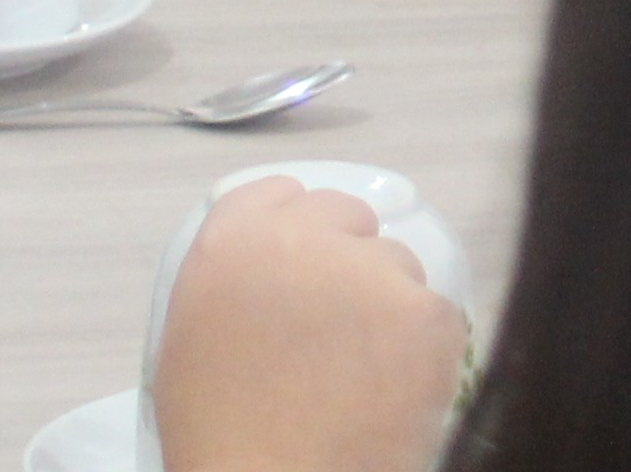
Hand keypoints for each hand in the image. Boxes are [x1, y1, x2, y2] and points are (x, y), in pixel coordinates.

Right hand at [147, 180, 464, 471]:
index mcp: (233, 243)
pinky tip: (392, 393)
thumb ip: (235, 281)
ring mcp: (371, 271)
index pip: (280, 194)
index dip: (298, 229)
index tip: (306, 264)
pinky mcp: (425, 312)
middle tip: (343, 324)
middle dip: (351, 259)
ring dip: (389, 306)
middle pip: (348, 217)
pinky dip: (424, 351)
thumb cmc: (221, 436)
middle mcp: (303, 239)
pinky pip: (436, 315)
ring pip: (398, 265)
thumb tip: (273, 268)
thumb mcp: (194, 341)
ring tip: (362, 375)